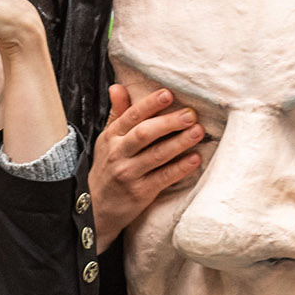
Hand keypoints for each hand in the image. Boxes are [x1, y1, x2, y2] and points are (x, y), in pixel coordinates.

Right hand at [88, 85, 203, 250]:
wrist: (95, 208)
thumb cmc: (107, 168)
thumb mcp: (107, 140)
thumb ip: (117, 114)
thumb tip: (118, 86)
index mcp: (111, 137)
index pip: (130, 116)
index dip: (149, 104)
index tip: (168, 94)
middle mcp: (118, 154)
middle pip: (144, 134)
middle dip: (168, 122)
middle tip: (191, 114)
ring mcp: (128, 174)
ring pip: (156, 155)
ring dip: (179, 143)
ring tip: (198, 132)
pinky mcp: (140, 193)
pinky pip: (163, 178)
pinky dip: (180, 168)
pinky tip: (195, 159)